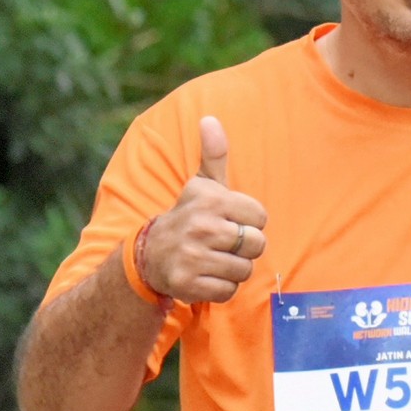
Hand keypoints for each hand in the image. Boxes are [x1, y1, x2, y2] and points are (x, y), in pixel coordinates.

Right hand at [140, 116, 266, 304]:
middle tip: (223, 244)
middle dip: (245, 248)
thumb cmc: (189, 217)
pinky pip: (228, 291)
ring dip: (234, 269)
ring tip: (214, 259)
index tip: (230, 222)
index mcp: (210, 200)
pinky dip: (222, 288)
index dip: (250, 223)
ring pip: (244, 270)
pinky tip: (206, 275)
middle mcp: (201, 227)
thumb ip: (214, 155)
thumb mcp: (201, 185)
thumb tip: (210, 119)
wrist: (150, 254)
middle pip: (257, 245)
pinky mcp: (188, 284)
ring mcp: (193, 257)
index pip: (260, 218)